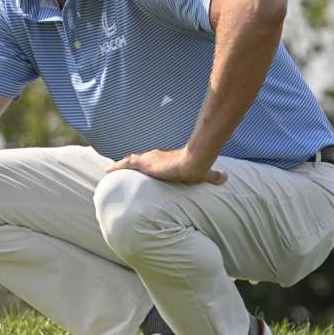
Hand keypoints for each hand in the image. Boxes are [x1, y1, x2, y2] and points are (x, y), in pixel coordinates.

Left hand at [105, 148, 227, 184]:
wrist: (194, 161)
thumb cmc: (199, 166)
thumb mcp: (206, 173)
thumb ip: (215, 176)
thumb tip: (227, 178)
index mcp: (167, 159)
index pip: (154, 160)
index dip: (147, 163)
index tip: (142, 166)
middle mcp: (156, 157)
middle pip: (140, 159)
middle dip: (131, 163)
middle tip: (121, 167)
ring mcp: (149, 159)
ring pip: (131, 161)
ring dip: (121, 165)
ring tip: (111, 170)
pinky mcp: (144, 163)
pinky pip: (125, 164)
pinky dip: (116, 166)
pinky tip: (106, 170)